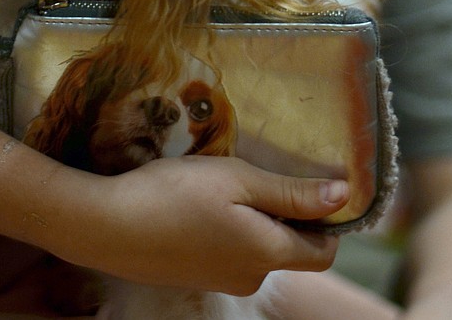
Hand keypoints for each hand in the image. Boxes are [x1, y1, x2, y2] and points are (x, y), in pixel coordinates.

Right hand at [55, 155, 348, 296]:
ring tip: (226, 181)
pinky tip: (202, 201)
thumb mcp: (236, 179)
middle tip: (260, 170)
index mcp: (268, 253)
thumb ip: (290, 192)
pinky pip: (232, 252)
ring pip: (260, 248)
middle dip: (287, 213)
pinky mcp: (198, 276)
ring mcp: (223, 280)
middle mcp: (252, 277)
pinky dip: (230, 227)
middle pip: (292, 249)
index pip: (324, 251)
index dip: (327, 219)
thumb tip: (343, 197)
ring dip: (255, 217)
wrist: (108, 227)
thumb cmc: (174, 195)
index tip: (311, 181)